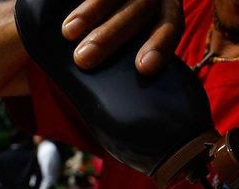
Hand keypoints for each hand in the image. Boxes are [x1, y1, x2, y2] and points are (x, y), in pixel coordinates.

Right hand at [62, 0, 183, 75]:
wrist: (104, 10)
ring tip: (69, 32)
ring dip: (91, 11)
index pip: (172, 25)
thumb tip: (119, 126)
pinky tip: (67, 17)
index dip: (160, 44)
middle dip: (112, 33)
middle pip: (140, 8)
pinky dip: (83, 2)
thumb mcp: (134, 51)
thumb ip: (133, 73)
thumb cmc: (121, 41)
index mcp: (166, 11)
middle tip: (84, 58)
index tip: (143, 67)